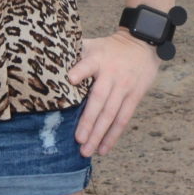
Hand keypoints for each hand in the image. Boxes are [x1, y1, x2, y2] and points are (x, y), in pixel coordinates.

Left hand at [68, 32, 161, 155]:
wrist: (142, 44)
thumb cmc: (110, 48)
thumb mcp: (94, 45)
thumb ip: (76, 54)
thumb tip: (51, 63)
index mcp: (98, 59)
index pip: (88, 65)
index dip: (80, 72)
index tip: (70, 80)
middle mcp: (111, 74)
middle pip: (99, 99)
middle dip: (88, 121)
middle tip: (78, 140)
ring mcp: (124, 87)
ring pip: (111, 114)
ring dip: (99, 134)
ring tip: (88, 150)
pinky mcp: (134, 97)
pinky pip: (123, 119)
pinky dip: (113, 135)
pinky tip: (104, 148)